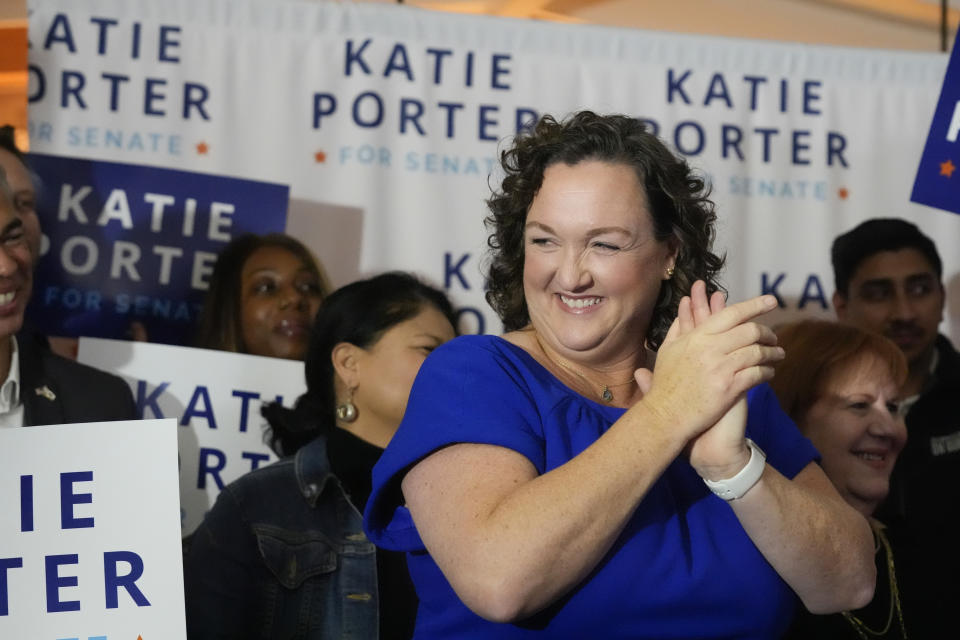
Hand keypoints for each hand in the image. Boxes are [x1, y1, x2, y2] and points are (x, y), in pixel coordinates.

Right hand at [635, 281, 781, 452]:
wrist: (666, 415)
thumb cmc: (666, 384)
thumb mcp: (667, 350)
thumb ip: (679, 326)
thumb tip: (685, 304)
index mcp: (698, 336)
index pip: (732, 314)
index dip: (755, 305)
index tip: (771, 301)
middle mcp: (710, 348)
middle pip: (750, 331)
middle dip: (767, 333)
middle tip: (773, 337)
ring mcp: (721, 368)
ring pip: (757, 352)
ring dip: (772, 353)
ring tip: (778, 354)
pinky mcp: (729, 388)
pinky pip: (757, 374)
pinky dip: (767, 372)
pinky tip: (770, 373)